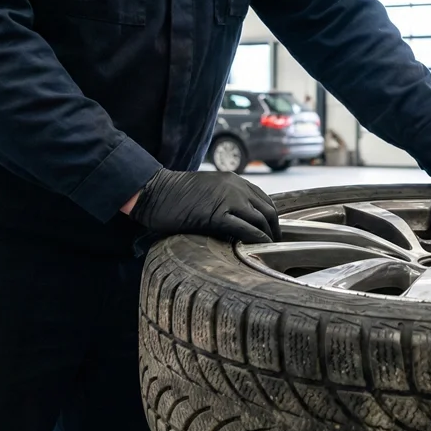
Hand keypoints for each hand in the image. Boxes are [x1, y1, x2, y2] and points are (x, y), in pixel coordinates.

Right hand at [129, 169, 279, 243]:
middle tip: (275, 244)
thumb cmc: (177, 194)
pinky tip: (258, 249)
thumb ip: (226, 198)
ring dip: (268, 237)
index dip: (272, 217)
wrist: (155, 191)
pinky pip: (245, 229)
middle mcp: (235, 187)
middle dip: (274, 229)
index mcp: (234, 180)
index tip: (272, 231)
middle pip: (267, 210)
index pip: (265, 199)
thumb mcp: (208, 189)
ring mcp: (227, 200)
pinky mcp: (217, 215)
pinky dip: (256, 240)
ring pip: (260, 219)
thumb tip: (239, 218)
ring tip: (269, 251)